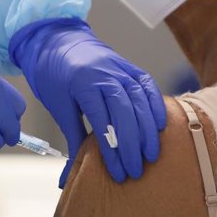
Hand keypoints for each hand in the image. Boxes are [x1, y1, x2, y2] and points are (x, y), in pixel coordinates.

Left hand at [10, 19, 166, 186]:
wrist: (60, 40)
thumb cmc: (55, 76)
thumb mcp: (59, 106)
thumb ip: (73, 137)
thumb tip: (70, 175)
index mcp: (83, 84)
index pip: (102, 121)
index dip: (112, 149)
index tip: (117, 171)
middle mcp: (106, 74)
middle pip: (125, 113)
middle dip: (132, 145)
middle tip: (135, 170)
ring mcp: (121, 69)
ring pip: (140, 101)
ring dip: (147, 130)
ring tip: (151, 155)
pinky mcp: (131, 67)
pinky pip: (148, 86)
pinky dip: (156, 106)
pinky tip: (161, 126)